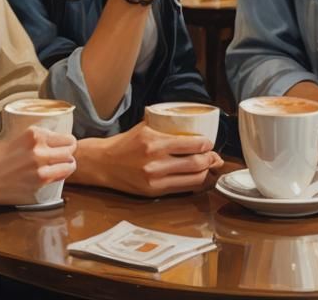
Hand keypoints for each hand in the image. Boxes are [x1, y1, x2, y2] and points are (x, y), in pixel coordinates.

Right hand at [0, 126, 76, 206]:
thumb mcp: (18, 137)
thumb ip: (37, 138)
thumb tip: (55, 139)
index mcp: (35, 135)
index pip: (67, 138)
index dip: (67, 143)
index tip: (65, 145)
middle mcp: (40, 151)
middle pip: (71, 151)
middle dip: (69, 154)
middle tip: (63, 156)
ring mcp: (40, 170)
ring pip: (69, 166)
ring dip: (67, 166)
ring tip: (60, 167)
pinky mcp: (38, 185)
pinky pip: (57, 180)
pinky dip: (57, 177)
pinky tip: (49, 176)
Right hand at [86, 124, 223, 196]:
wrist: (103, 163)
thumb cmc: (126, 143)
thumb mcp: (145, 127)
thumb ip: (166, 126)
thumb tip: (191, 125)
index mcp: (154, 142)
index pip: (191, 144)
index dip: (206, 145)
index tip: (209, 142)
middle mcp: (155, 162)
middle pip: (196, 164)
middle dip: (210, 160)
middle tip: (213, 156)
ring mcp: (155, 179)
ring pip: (193, 179)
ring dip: (205, 173)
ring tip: (208, 167)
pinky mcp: (153, 192)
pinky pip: (181, 189)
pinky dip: (193, 184)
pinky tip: (197, 178)